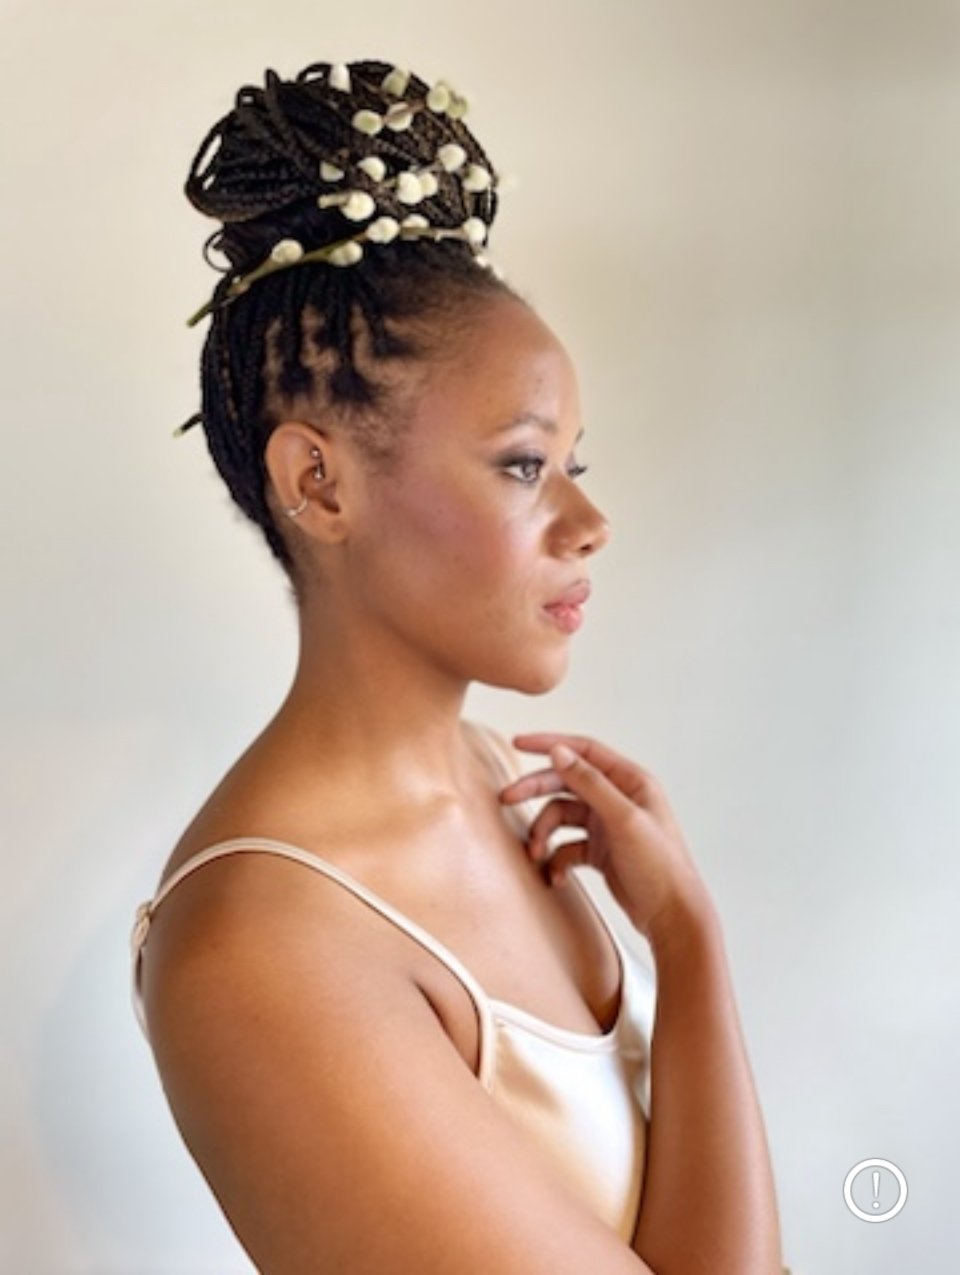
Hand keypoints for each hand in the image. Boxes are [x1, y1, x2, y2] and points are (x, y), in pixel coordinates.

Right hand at [499, 731, 711, 941]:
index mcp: (631, 782)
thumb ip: (591, 783)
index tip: (518, 743)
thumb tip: (559, 752)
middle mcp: (618, 800)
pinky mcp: (601, 852)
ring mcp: (608, 826)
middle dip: (535, 791)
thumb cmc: (660, 867)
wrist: (672, 916)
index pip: (584, 751)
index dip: (550, 744)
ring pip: (562, 817)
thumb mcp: (624, 819)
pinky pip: (567, 847)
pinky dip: (556, 859)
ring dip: (544, 832)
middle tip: (507, 798)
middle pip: (566, 783)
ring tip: (535, 853)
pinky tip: (556, 876)